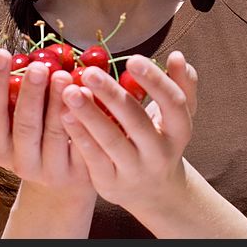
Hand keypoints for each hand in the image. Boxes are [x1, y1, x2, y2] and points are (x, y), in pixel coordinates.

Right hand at [0, 48, 92, 197]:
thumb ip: (2, 93)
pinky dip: (84, 119)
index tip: (0, 53)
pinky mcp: (80, 172)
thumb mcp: (14, 119)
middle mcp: (22, 164)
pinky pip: (83, 144)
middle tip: (38, 66)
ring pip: (55, 134)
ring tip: (63, 74)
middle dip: (31, 94)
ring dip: (58, 102)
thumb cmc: (36, 136)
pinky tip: (88, 94)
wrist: (64, 179)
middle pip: (24, 127)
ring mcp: (52, 171)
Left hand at [58, 51, 197, 212]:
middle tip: (90, 72)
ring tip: (70, 91)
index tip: (132, 59)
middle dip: (112, 95)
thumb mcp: (176, 115)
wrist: (154, 191)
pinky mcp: (111, 183)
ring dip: (90, 114)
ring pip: (111, 140)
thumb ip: (181, 84)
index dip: (155, 81)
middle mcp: (160, 152)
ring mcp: (135, 170)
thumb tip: (178, 55)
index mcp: (180, 130)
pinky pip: (94, 158)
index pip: (173, 103)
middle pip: (137, 121)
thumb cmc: (160, 138)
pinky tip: (65, 114)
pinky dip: (80, 135)